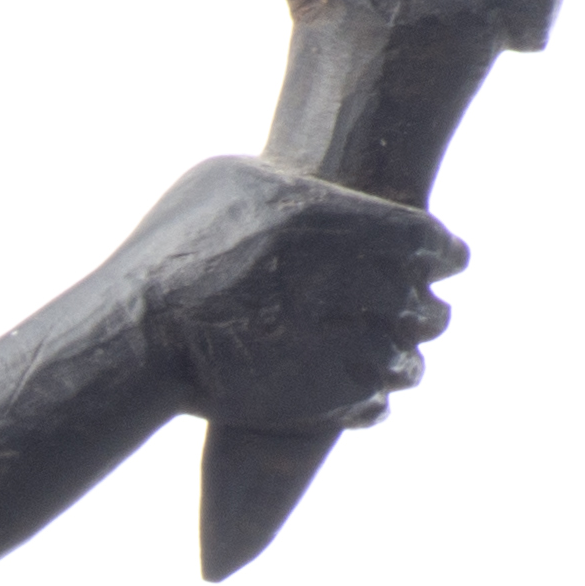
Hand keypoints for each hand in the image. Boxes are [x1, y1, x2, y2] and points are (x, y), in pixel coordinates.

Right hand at [112, 156, 465, 430]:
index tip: (446, 259)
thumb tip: (308, 190)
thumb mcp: (222, 181)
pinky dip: (373, 400)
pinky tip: (361, 393)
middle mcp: (353, 282)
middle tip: (424, 311)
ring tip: (395, 358)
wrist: (138, 336)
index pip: (425, 238)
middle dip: (427, 308)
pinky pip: (376, 404)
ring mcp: (343, 345)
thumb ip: (285, 184)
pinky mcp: (324, 400)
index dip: (443, 251)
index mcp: (335, 221)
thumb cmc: (169, 251)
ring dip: (406, 358)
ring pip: (408, 359)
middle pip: (425, 302)